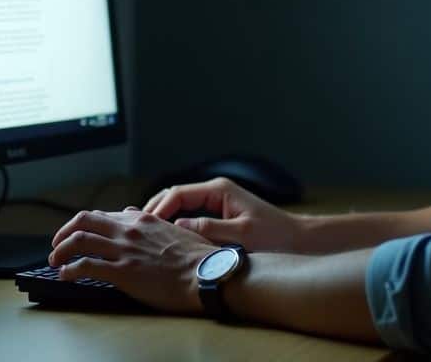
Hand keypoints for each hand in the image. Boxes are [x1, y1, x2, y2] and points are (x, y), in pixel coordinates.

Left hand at [48, 207, 216, 313]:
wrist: (206, 274)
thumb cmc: (198, 257)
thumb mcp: (175, 230)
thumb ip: (152, 223)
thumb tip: (134, 214)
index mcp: (142, 220)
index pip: (104, 215)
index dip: (86, 224)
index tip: (80, 233)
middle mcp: (129, 230)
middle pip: (84, 220)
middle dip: (65, 231)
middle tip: (58, 243)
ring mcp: (124, 250)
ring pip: (80, 240)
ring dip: (61, 250)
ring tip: (55, 260)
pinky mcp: (122, 272)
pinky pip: (86, 266)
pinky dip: (70, 270)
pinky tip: (66, 275)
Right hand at [142, 177, 304, 251]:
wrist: (296, 240)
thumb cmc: (273, 237)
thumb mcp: (241, 235)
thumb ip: (209, 230)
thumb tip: (177, 227)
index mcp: (219, 190)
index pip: (177, 193)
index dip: (158, 209)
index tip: (143, 226)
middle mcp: (216, 190)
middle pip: (173, 195)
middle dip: (154, 210)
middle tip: (135, 229)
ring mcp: (216, 200)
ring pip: (179, 204)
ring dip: (162, 216)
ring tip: (143, 233)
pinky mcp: (218, 212)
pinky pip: (189, 213)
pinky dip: (174, 222)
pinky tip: (163, 237)